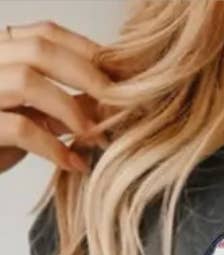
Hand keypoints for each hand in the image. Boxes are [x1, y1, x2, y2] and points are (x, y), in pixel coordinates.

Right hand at [0, 20, 109, 175]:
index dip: (90, 52)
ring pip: (28, 81)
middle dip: (88, 77)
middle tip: (120, 106)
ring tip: (98, 138)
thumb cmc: (0, 137)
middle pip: (41, 50)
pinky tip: (75, 164)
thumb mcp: (37, 116)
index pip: (48, 34)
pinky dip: (54, 147)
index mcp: (2, 51)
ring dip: (72, 110)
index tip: (124, 78)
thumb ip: (67, 105)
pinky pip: (20, 128)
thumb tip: (113, 101)